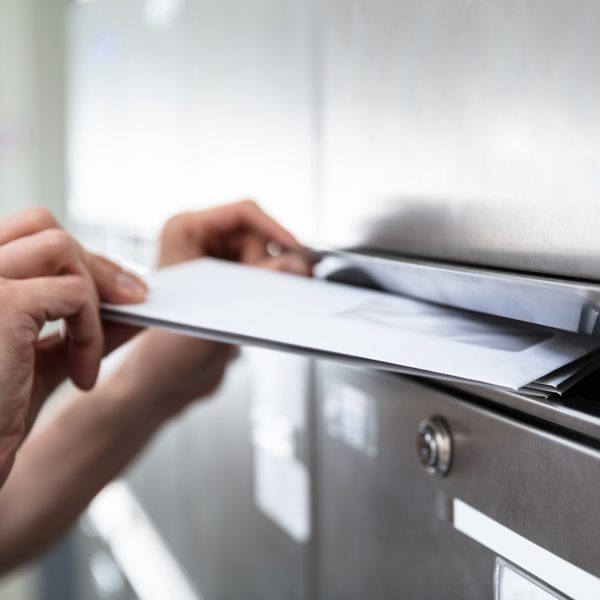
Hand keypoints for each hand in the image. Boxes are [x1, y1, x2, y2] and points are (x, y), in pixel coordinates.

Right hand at [0, 207, 146, 485]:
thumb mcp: (43, 360)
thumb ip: (84, 325)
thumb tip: (134, 301)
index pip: (26, 232)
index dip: (76, 256)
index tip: (116, 288)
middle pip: (43, 225)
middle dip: (95, 262)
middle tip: (134, 300)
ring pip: (60, 246)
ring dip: (93, 296)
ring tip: (90, 352)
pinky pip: (75, 294)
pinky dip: (92, 333)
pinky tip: (82, 376)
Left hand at [110, 200, 311, 417]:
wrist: (167, 380)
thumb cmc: (170, 348)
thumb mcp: (219, 310)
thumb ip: (259, 282)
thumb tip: (296, 262)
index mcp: (184, 231)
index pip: (242, 213)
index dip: (276, 229)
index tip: (297, 251)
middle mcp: (200, 240)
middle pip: (258, 234)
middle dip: (268, 263)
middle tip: (266, 292)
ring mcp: (216, 260)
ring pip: (265, 255)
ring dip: (268, 279)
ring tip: (249, 306)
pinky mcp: (230, 281)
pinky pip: (264, 273)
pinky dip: (269, 288)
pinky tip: (255, 308)